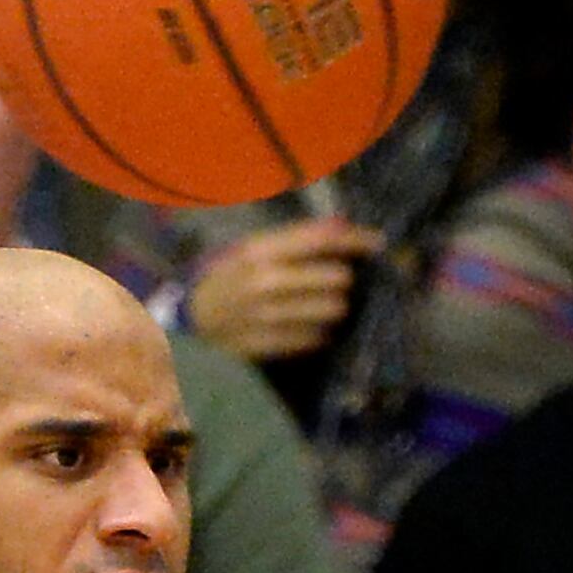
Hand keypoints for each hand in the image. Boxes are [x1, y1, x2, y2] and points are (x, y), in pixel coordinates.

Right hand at [186, 215, 384, 362]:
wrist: (195, 317)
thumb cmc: (231, 275)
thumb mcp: (255, 247)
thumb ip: (298, 237)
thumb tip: (345, 226)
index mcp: (260, 250)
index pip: (322, 240)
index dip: (356, 239)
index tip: (377, 242)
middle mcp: (265, 282)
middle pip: (337, 279)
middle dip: (344, 278)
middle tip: (338, 279)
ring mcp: (267, 317)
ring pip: (333, 311)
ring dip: (335, 306)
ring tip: (323, 303)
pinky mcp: (270, 346)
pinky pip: (317, 338)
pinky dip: (320, 330)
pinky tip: (307, 324)